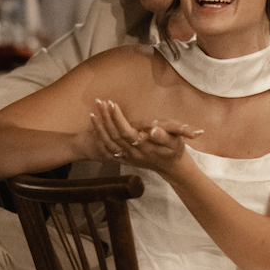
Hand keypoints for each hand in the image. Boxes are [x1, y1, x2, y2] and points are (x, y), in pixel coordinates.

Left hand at [88, 98, 202, 177]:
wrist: (172, 167)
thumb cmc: (175, 150)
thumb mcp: (175, 142)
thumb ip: (164, 136)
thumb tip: (153, 129)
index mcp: (145, 147)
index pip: (126, 132)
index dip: (118, 119)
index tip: (112, 104)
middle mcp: (133, 153)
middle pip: (114, 136)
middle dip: (106, 118)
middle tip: (100, 102)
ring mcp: (127, 158)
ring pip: (108, 143)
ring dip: (99, 128)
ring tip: (94, 112)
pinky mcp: (124, 159)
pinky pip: (107, 152)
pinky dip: (99, 140)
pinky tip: (95, 128)